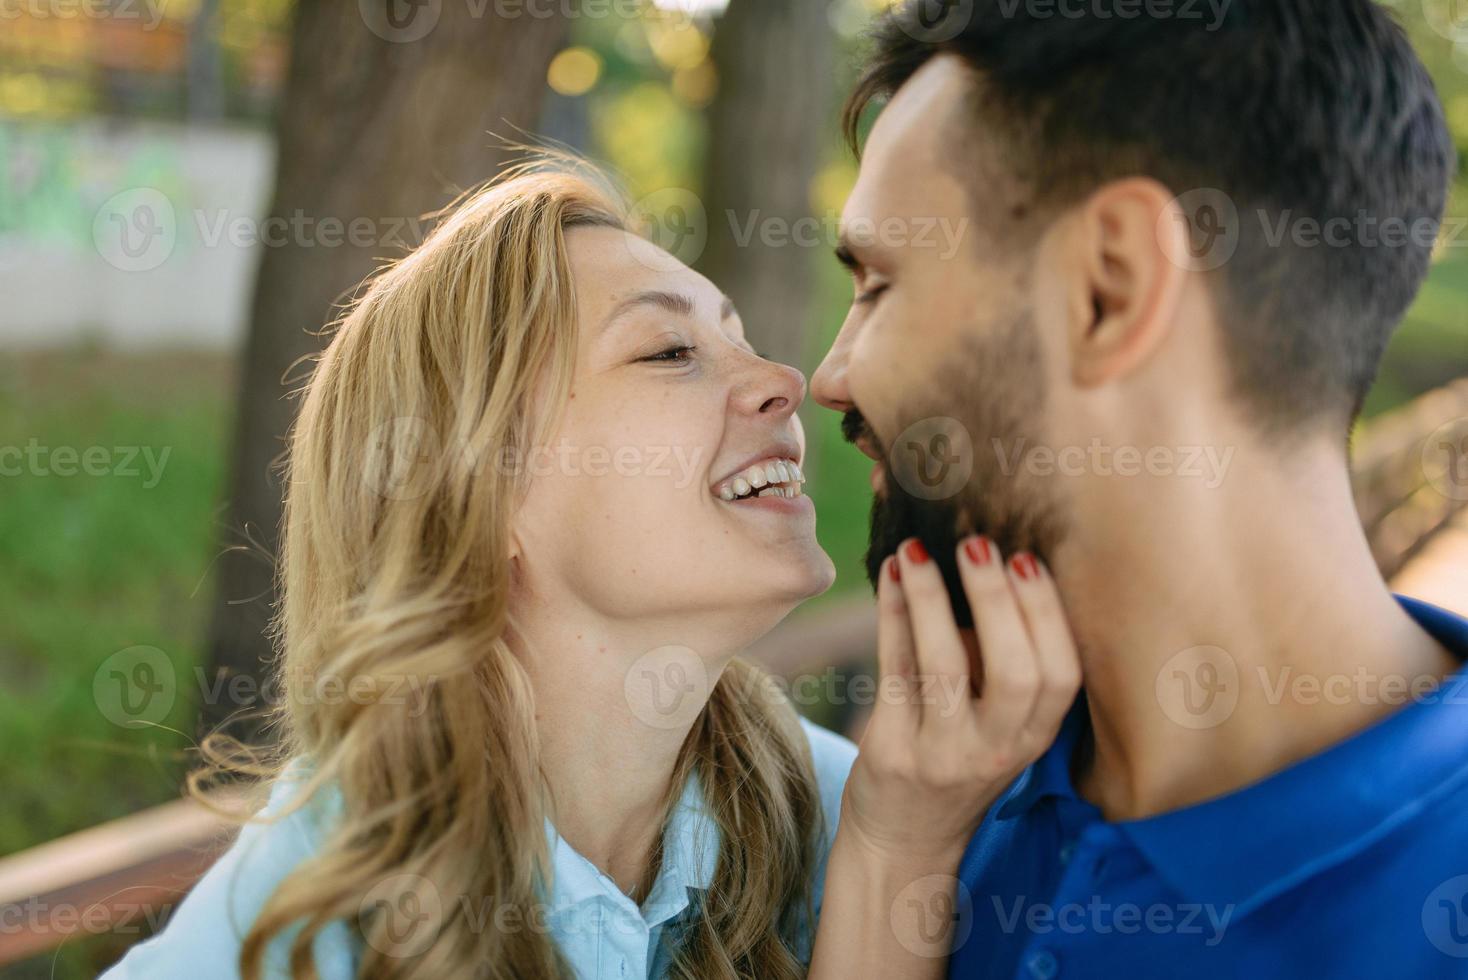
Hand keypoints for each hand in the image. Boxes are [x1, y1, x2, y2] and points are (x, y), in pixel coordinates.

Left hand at [839, 535, 1081, 865]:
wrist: (904, 840)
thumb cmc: (956, 756)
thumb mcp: (997, 722)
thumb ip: (998, 655)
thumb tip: (985, 558)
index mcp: (1035, 736)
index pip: (1061, 675)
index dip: (1047, 614)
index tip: (1026, 557)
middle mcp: (997, 749)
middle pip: (1016, 673)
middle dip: (998, 601)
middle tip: (977, 543)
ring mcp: (944, 755)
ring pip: (945, 669)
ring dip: (932, 601)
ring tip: (915, 549)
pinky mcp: (893, 753)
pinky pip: (894, 672)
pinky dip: (892, 617)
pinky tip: (890, 576)